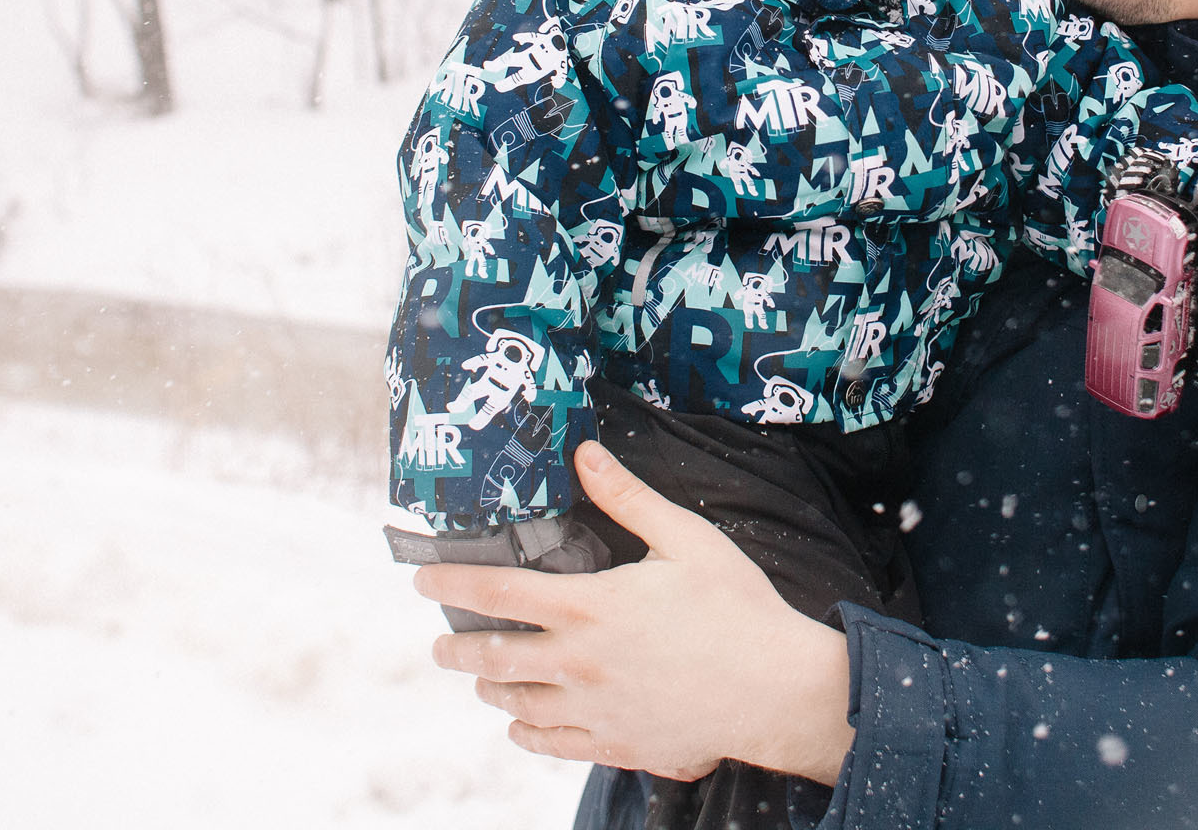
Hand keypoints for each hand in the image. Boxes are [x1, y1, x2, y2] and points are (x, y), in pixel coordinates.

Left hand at [415, 441, 855, 785]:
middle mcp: (579, 661)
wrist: (776, 689)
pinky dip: (525, 734)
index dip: (450, 582)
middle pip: (492, 656)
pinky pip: (552, 743)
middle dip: (455, 648)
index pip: (497, 591)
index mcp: (589, 605)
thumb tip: (586, 454)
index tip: (421, 578)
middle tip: (439, 643)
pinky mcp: (615, 743)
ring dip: (488, 688)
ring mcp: (593, 709)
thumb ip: (628, 497)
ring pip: (515, 703)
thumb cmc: (737, 607)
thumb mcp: (685, 537)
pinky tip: (520, 726)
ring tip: (479, 679)